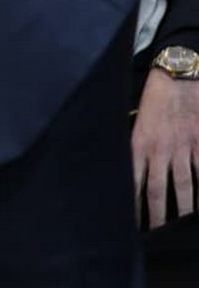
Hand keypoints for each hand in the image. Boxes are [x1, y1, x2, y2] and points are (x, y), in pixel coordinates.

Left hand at [133, 68, 198, 228]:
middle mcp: (160, 149)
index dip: (133, 203)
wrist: (178, 76)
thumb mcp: (134, 122)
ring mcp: (183, 148)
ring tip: (181, 228)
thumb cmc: (152, 99)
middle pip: (159, 191)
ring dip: (183, 210)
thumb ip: (134, 147)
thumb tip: (128, 171)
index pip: (133, 181)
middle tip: (156, 236)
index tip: (131, 222)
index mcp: (138, 143)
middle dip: (158, 216)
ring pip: (185, 186)